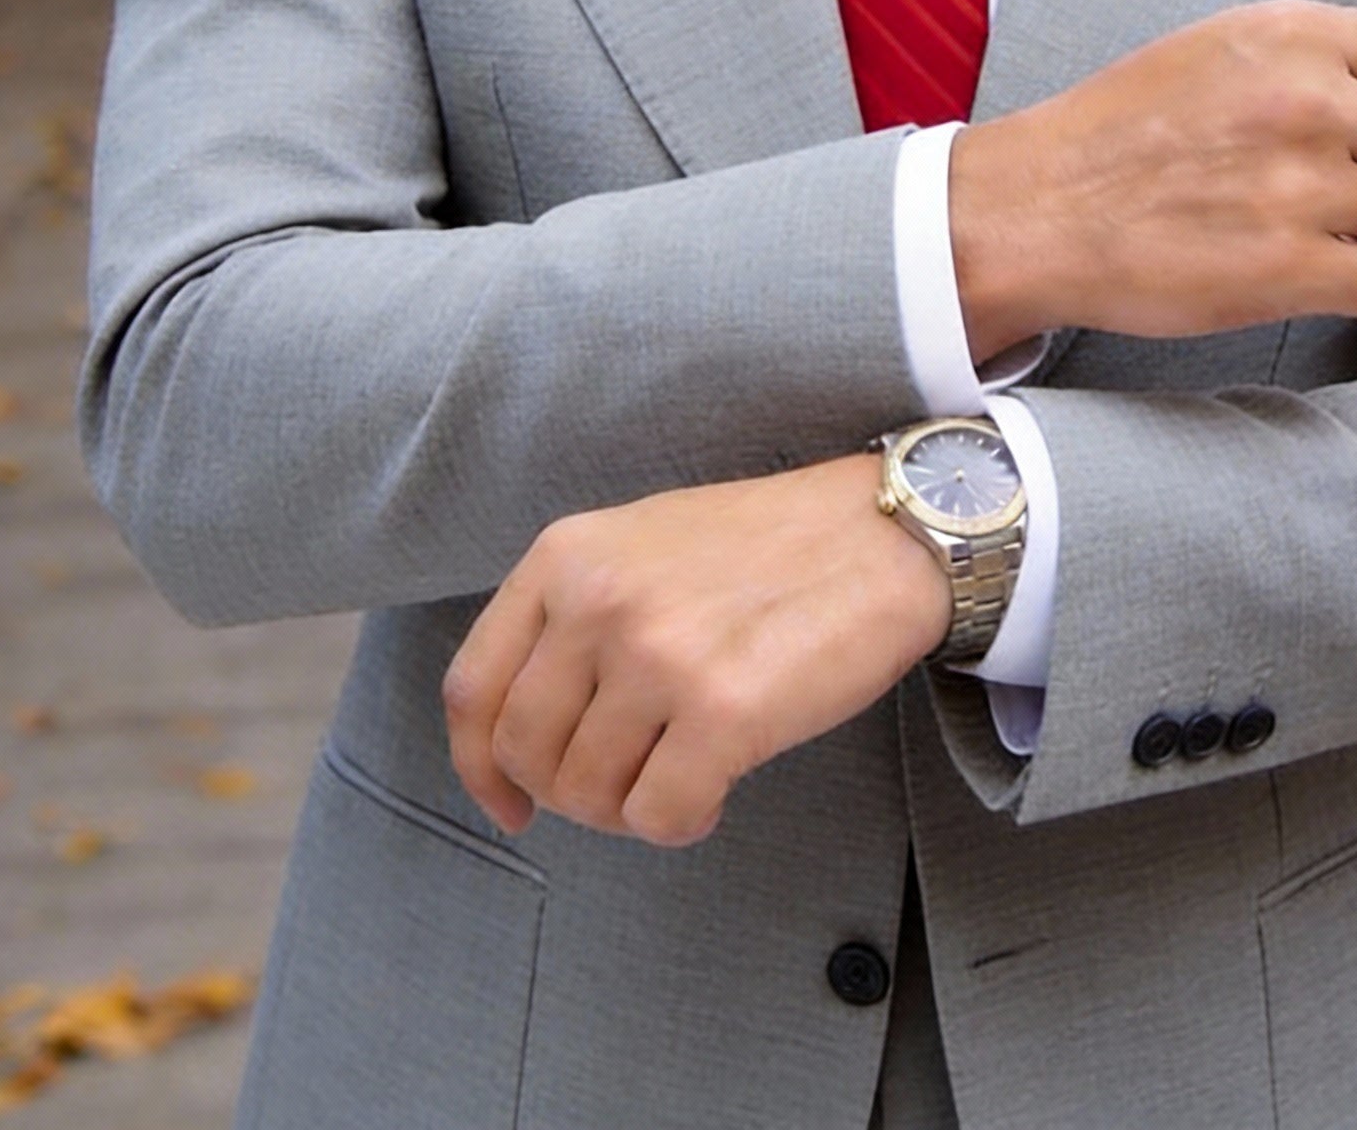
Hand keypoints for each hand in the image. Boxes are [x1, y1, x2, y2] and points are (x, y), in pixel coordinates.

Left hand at [443, 453, 950, 847]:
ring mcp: (658, 655)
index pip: (474, 688)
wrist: (883, 533)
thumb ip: (575, 615)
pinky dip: (683, 823)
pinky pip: (658, 817)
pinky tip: (716, 790)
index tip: (510, 803)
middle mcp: (598, 601)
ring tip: (682, 775)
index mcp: (567, 556)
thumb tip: (528, 738)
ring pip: (588, 794)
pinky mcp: (724, 711)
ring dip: (630, 808)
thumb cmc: (770, 545)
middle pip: (525, 752)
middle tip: (625, 786)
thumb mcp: (642, 544)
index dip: (479, 766)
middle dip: (568, 794)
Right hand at [950, 0, 1356, 358]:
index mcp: (1293, 36)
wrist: (1037, 209)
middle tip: (1352, 189)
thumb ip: (1336, 46)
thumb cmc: (1124, 128)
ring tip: (1322, 232)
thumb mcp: (1221, 47)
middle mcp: (1305, 102)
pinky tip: (1311, 274)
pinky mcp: (1287, 269)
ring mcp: (1299, 187)